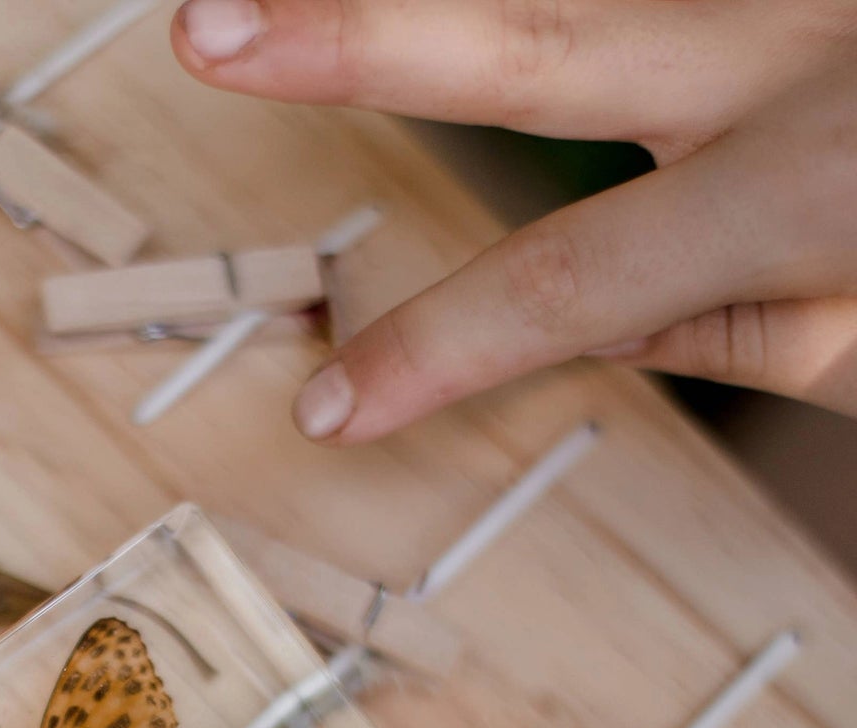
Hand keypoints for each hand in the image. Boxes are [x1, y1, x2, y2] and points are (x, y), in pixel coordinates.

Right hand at [170, 0, 856, 438]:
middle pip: (535, 36)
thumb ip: (762, 329)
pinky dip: (599, 2)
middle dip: (356, 38)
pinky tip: (513, 14)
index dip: (427, 354)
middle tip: (210, 28)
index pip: (561, 288)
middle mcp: (809, 43)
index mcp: (821, 182)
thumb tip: (635, 306)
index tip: (327, 409)